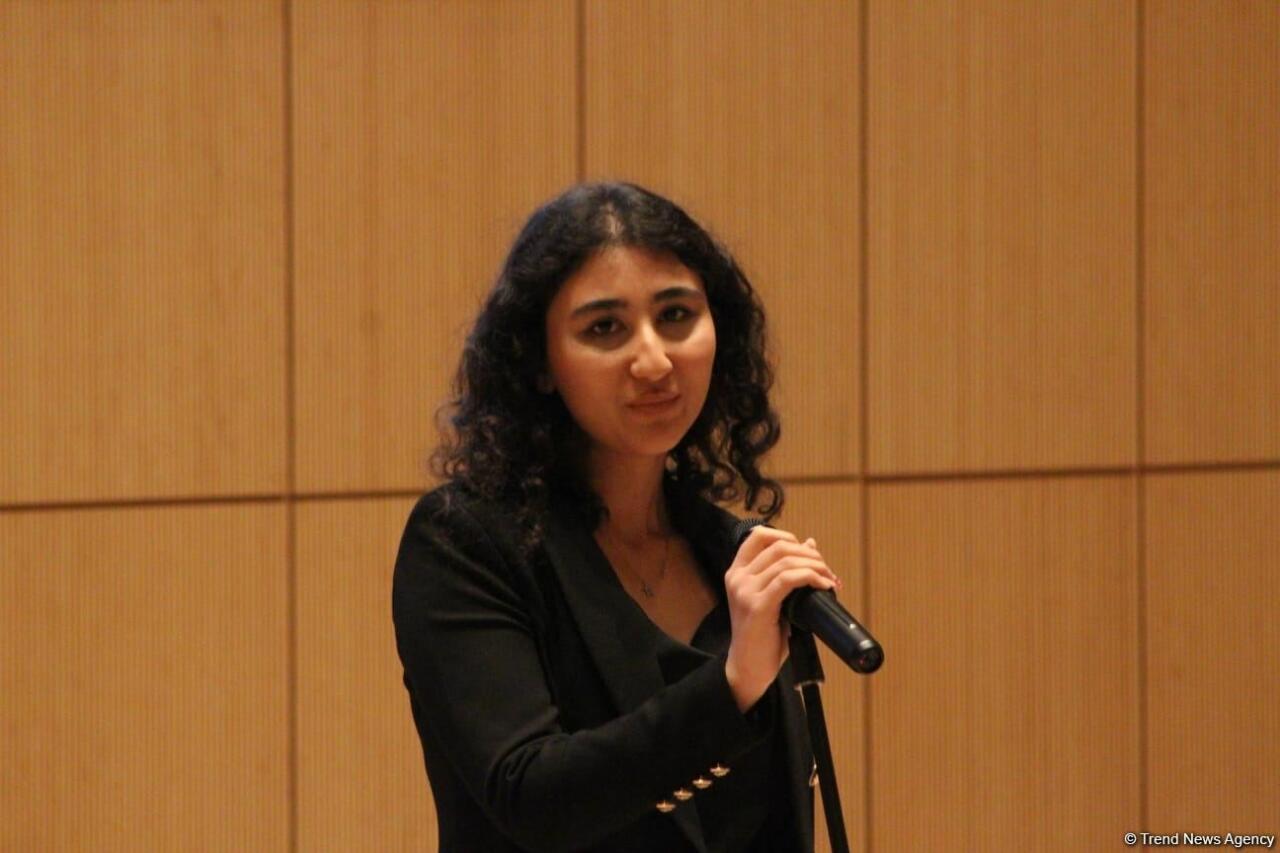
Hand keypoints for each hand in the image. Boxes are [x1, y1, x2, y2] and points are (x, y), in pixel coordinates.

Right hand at [723, 526, 838, 711]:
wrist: (749, 668)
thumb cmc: (764, 636)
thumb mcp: (774, 598)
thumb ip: (787, 572)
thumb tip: (811, 543)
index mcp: (737, 572)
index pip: (758, 535)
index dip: (787, 536)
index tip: (807, 552)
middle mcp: (737, 577)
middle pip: (779, 546)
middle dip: (809, 554)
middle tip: (826, 570)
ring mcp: (745, 591)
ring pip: (786, 560)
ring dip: (815, 566)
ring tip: (829, 579)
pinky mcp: (757, 606)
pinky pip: (789, 579)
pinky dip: (811, 577)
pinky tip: (824, 586)